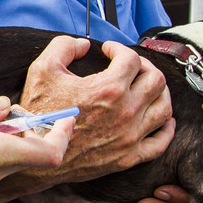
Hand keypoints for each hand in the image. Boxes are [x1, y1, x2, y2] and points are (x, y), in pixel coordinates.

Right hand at [2, 37, 173, 196]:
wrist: (36, 155)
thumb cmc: (39, 115)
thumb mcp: (42, 69)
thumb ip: (64, 47)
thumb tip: (83, 45)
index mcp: (108, 88)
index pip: (131, 59)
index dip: (119, 48)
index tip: (108, 50)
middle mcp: (126, 111)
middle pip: (156, 80)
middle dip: (145, 66)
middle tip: (131, 66)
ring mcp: (130, 136)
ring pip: (164, 108)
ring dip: (160, 93)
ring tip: (147, 87)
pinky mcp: (128, 157)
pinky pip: (160, 142)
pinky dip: (166, 129)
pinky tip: (163, 119)